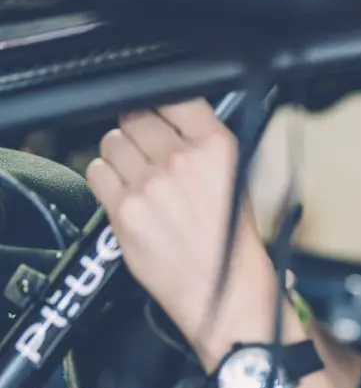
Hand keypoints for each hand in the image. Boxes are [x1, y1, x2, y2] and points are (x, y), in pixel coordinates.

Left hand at [86, 98, 302, 367]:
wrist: (223, 291)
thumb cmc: (231, 240)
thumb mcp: (236, 177)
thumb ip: (203, 142)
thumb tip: (168, 114)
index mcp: (217, 146)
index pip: (172, 96)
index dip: (160, 105)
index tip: (158, 114)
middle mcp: (182, 160)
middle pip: (135, 116)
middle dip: (139, 132)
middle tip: (148, 153)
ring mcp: (150, 185)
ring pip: (111, 142)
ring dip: (120, 155)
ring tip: (139, 177)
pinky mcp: (125, 210)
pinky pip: (97, 172)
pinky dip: (107, 180)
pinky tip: (127, 194)